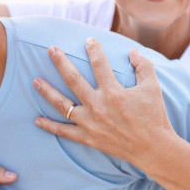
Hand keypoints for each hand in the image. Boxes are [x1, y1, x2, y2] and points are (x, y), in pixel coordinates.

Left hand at [33, 38, 176, 170]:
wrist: (153, 149)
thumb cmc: (154, 116)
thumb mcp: (153, 87)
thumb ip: (143, 66)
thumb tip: (132, 51)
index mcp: (114, 92)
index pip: (99, 65)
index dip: (94, 50)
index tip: (89, 40)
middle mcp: (98, 106)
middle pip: (73, 80)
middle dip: (61, 62)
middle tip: (51, 49)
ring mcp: (90, 123)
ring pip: (62, 105)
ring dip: (47, 91)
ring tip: (35, 80)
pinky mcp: (88, 138)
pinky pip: (64, 132)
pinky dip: (50, 126)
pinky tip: (37, 120)